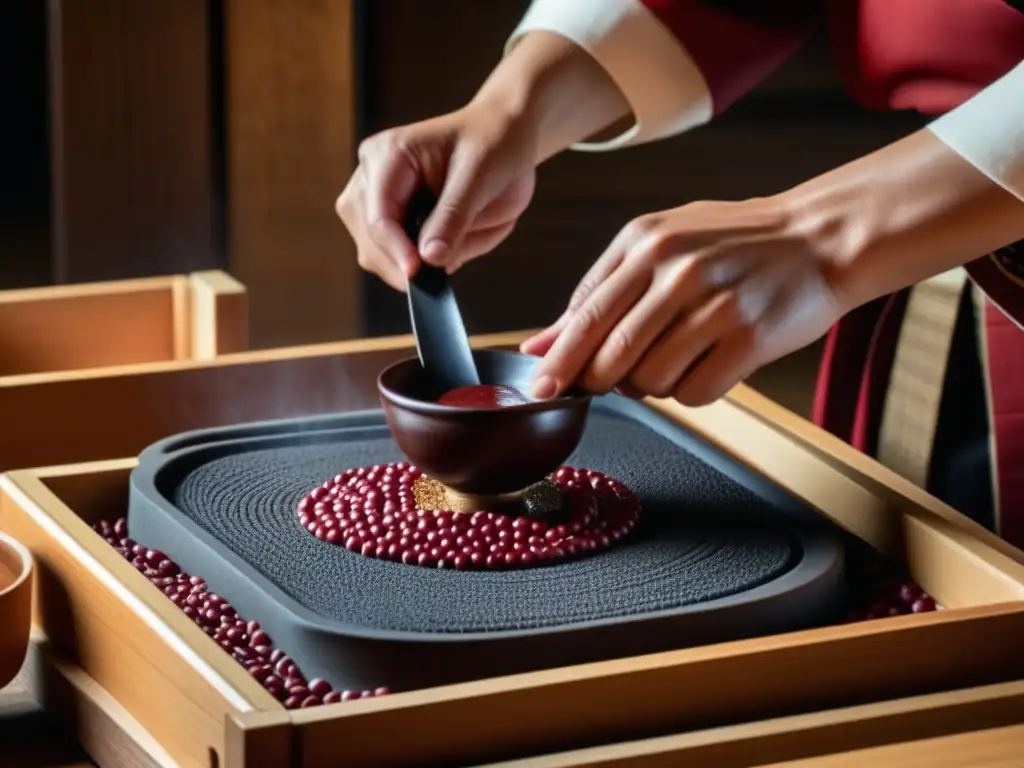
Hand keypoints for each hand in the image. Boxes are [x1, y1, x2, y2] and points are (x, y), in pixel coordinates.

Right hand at [336, 102, 537, 289]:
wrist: (504, 138)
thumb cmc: (493, 145)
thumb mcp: (481, 176)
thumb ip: (453, 217)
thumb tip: (429, 258)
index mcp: (388, 155)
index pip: (378, 217)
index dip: (397, 251)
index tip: (418, 273)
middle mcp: (372, 177)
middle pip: (370, 241)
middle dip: (407, 260)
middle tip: (451, 259)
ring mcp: (377, 201)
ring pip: (377, 256)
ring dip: (419, 261)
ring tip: (459, 238)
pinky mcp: (392, 221)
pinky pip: (398, 259)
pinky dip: (425, 262)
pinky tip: (450, 242)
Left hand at [521, 197, 847, 405]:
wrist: (821, 237)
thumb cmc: (733, 243)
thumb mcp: (660, 244)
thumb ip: (599, 291)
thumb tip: (540, 345)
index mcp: (645, 241)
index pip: (584, 315)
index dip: (559, 360)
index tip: (543, 386)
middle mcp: (676, 269)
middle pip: (609, 355)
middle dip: (600, 380)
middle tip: (613, 380)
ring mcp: (715, 302)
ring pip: (649, 381)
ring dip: (653, 385)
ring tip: (678, 356)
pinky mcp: (749, 336)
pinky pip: (695, 393)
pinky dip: (692, 391)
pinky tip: (708, 363)